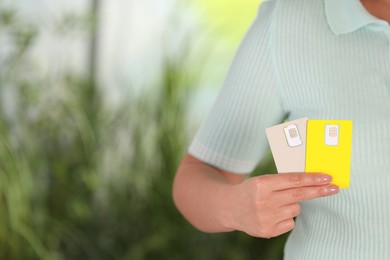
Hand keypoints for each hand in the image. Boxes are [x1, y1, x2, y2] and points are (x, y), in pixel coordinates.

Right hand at [222, 173, 338, 237]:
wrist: (229, 208)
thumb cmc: (251, 191)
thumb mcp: (262, 180)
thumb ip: (283, 181)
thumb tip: (312, 182)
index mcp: (262, 184)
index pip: (293, 180)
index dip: (312, 179)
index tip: (327, 178)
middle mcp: (264, 201)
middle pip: (299, 195)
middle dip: (318, 191)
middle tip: (334, 188)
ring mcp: (266, 217)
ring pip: (295, 209)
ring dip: (292, 205)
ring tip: (275, 203)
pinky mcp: (268, 231)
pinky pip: (290, 222)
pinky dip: (286, 217)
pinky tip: (272, 214)